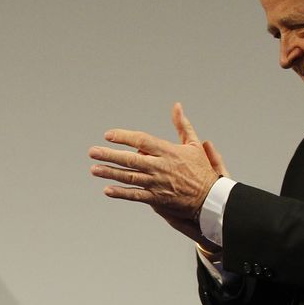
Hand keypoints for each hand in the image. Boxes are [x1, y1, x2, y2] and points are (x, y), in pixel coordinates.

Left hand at [88, 103, 228, 241]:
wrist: (210, 197)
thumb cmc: (201, 169)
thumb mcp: (193, 144)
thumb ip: (182, 125)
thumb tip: (177, 105)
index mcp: (168, 151)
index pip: (142, 140)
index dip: (124, 137)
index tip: (109, 135)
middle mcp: (161, 167)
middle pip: (131, 159)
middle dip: (110, 155)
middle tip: (93, 152)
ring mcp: (158, 183)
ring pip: (130, 177)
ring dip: (110, 173)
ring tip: (94, 169)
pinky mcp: (157, 199)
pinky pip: (136, 195)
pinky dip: (121, 193)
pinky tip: (107, 190)